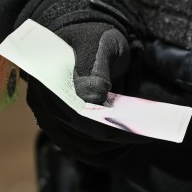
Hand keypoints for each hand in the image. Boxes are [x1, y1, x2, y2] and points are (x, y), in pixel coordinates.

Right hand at [26, 0, 140, 165]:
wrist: (86, 40)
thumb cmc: (92, 39)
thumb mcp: (97, 43)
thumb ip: (94, 65)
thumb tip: (92, 96)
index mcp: (47, 82)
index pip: (76, 116)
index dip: (108, 126)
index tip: (139, 128)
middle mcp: (44, 106)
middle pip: (81, 137)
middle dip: (117, 138)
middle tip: (147, 133)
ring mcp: (52, 121)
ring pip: (83, 149)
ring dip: (113, 147)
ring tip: (139, 136)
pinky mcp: (64, 130)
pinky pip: (84, 151)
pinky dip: (107, 152)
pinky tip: (126, 144)